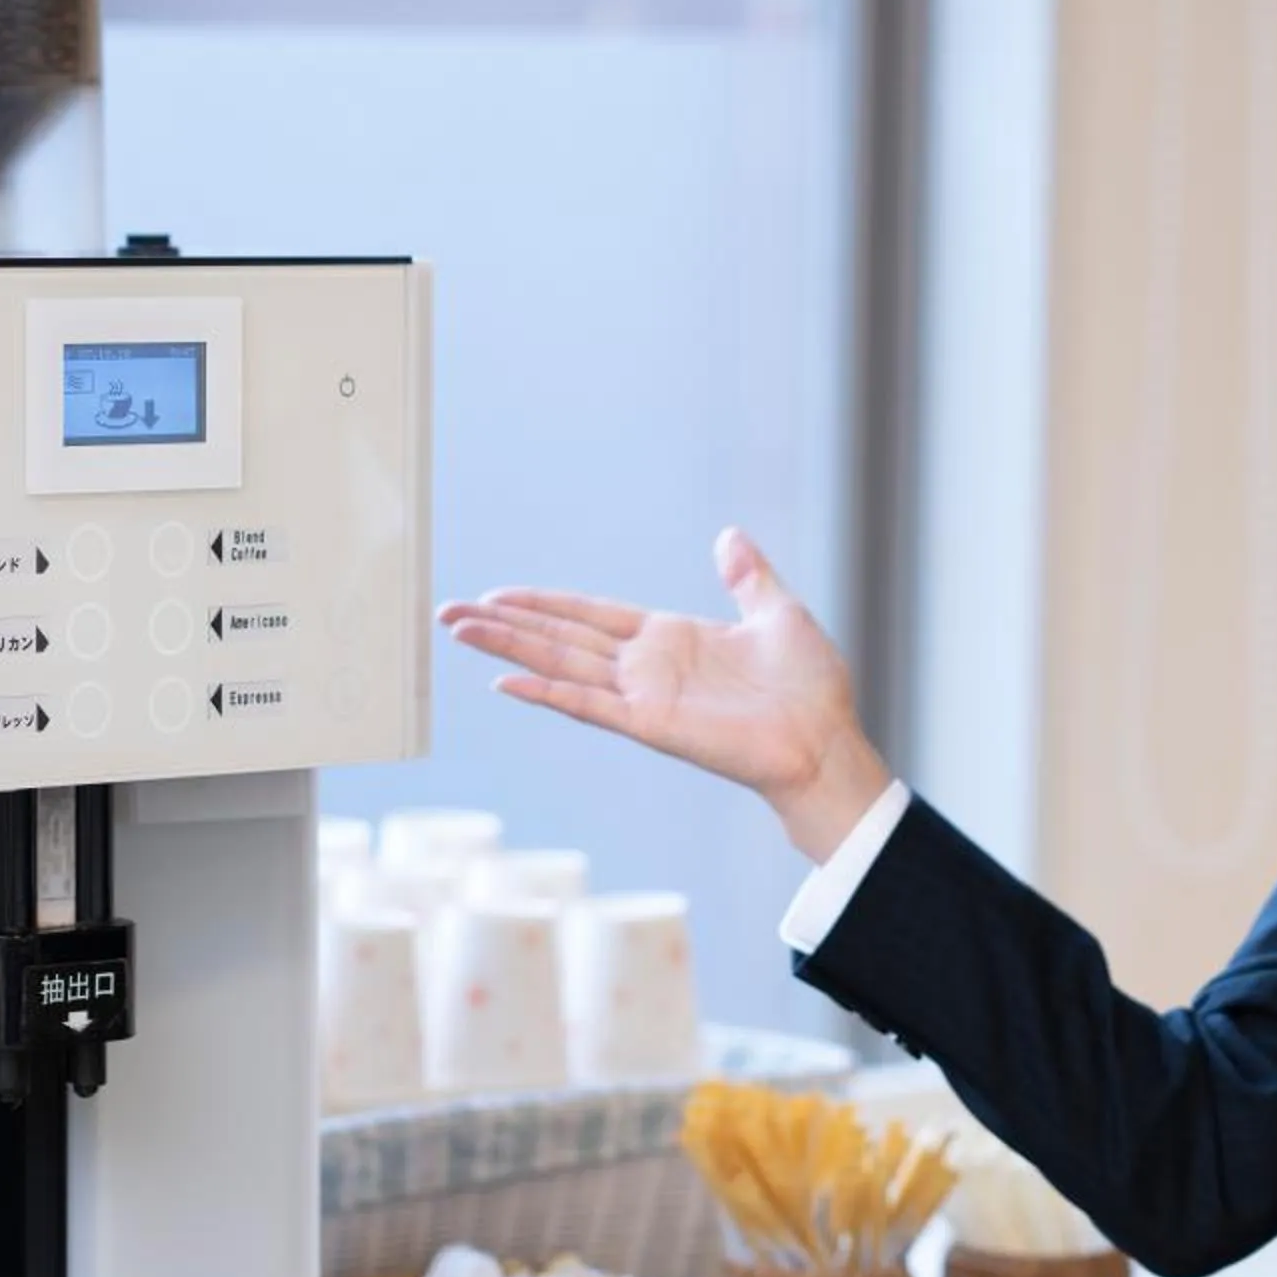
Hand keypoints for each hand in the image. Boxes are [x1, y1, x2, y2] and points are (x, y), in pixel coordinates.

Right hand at [437, 528, 894, 862]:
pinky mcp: (651, 723)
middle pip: (560, 638)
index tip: (500, 594)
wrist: (826, 740)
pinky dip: (547, 692)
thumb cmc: (810, 688)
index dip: (545, 604)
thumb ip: (747, 576)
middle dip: (506, 623)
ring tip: (459, 631)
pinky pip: (588, 704)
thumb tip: (729, 535)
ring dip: (509, 647)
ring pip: (560, 665)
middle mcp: (647, 667)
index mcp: (670, 639)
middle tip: (450, 611)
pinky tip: (506, 680)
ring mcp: (643, 696)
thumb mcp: (776, 613)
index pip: (591, 616)